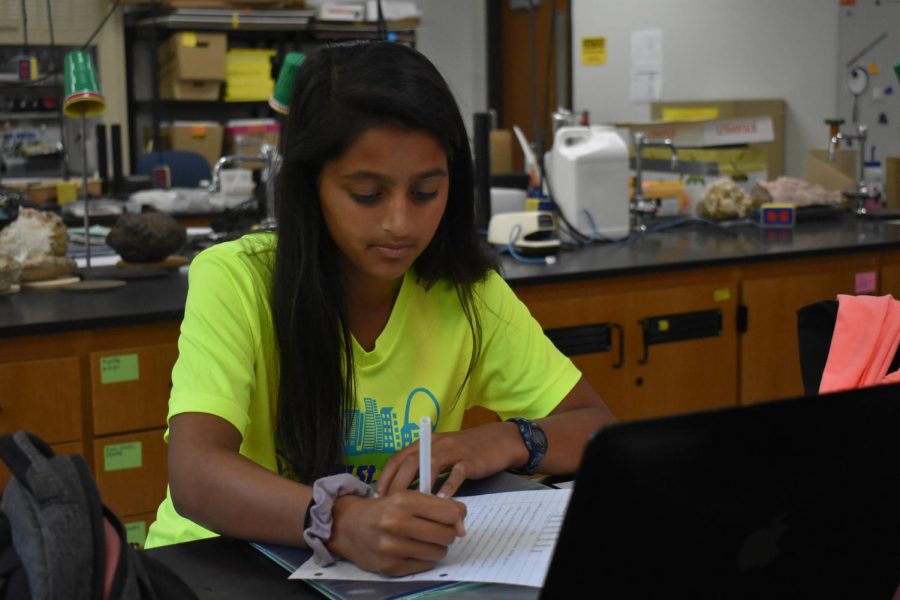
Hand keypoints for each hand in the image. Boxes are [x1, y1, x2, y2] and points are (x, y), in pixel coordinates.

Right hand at [327, 491, 465, 575]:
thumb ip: (436, 506)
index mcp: (403, 501)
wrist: (348, 526)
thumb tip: (461, 526)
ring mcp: (393, 548)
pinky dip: (425, 558)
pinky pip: (425, 565)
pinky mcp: (391, 567)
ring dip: (436, 546)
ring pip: (438, 552)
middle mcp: (397, 524)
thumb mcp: (406, 497)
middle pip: (446, 535)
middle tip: (437, 528)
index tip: (454, 516)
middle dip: (447, 532)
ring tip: (424, 539)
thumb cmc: (383, 508)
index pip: (449, 513)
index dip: (457, 515)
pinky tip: (413, 549)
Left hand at [376, 421, 524, 497]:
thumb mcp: (441, 454)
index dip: (385, 477)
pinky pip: (456, 474)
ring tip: (409, 506)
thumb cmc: (466, 451)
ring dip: (417, 486)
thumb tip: (403, 492)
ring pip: (429, 465)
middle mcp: (435, 444)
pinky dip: (448, 487)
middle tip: (389, 506)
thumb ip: (424, 468)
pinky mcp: (469, 460)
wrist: (498, 441)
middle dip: (396, 484)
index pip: (397, 458)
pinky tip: (441, 503)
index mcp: (424, 442)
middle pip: (409, 462)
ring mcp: (452, 451)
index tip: (377, 496)